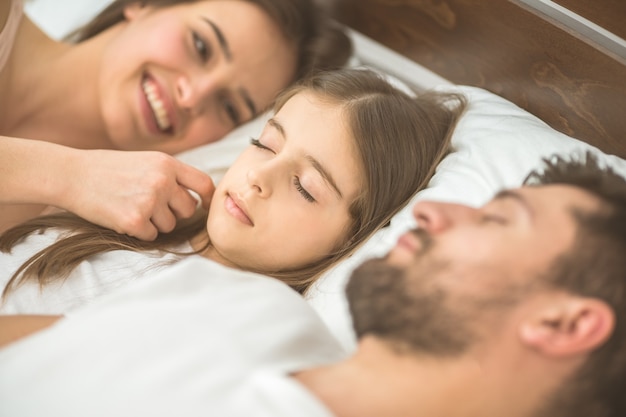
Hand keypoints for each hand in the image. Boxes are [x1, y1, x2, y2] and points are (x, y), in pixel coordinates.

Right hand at [59, 149, 214, 239]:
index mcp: (167, 164)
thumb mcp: (145, 161)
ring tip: (132, 206)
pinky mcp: (135, 220)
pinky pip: (151, 236)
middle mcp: (162, 181)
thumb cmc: (108, 169)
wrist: (72, 175)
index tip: (203, 206)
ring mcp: (149, 201)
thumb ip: (170, 175)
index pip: (203, 184)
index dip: (207, 198)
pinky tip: (123, 216)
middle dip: (175, 213)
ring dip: (155, 223)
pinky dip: (140, 232)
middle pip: (189, 209)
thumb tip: (197, 198)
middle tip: (152, 207)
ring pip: (170, 225)